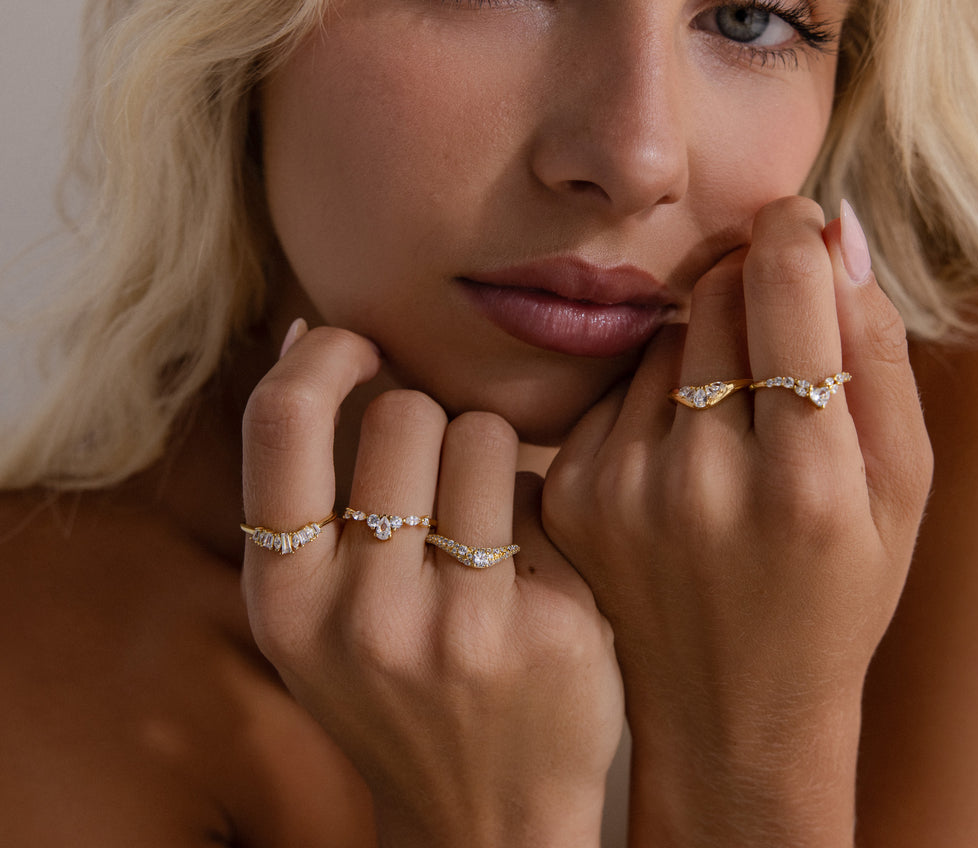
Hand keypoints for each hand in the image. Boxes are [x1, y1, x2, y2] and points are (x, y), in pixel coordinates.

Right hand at [240, 327, 622, 847]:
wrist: (489, 821)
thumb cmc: (396, 688)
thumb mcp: (317, 609)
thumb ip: (307, 483)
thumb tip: (304, 328)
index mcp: (284, 597)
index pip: (281, 418)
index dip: (324, 355)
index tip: (364, 346)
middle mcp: (360, 613)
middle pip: (404, 412)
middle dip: (428, 419)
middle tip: (439, 472)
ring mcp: (457, 625)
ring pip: (482, 435)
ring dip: (488, 455)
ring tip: (486, 519)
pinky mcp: (546, 627)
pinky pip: (541, 493)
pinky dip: (535, 511)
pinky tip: (533, 573)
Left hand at [542, 197, 932, 844]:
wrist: (731, 703)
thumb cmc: (837, 587)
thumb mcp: (901, 487)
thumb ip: (876, 355)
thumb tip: (836, 234)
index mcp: (803, 482)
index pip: (781, 290)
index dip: (790, 230)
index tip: (796, 221)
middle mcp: (699, 481)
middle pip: (710, 297)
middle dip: (747, 277)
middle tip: (770, 308)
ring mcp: (619, 487)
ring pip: (659, 334)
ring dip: (699, 337)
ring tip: (730, 404)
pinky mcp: (569, 491)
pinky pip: (616, 385)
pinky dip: (653, 388)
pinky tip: (680, 444)